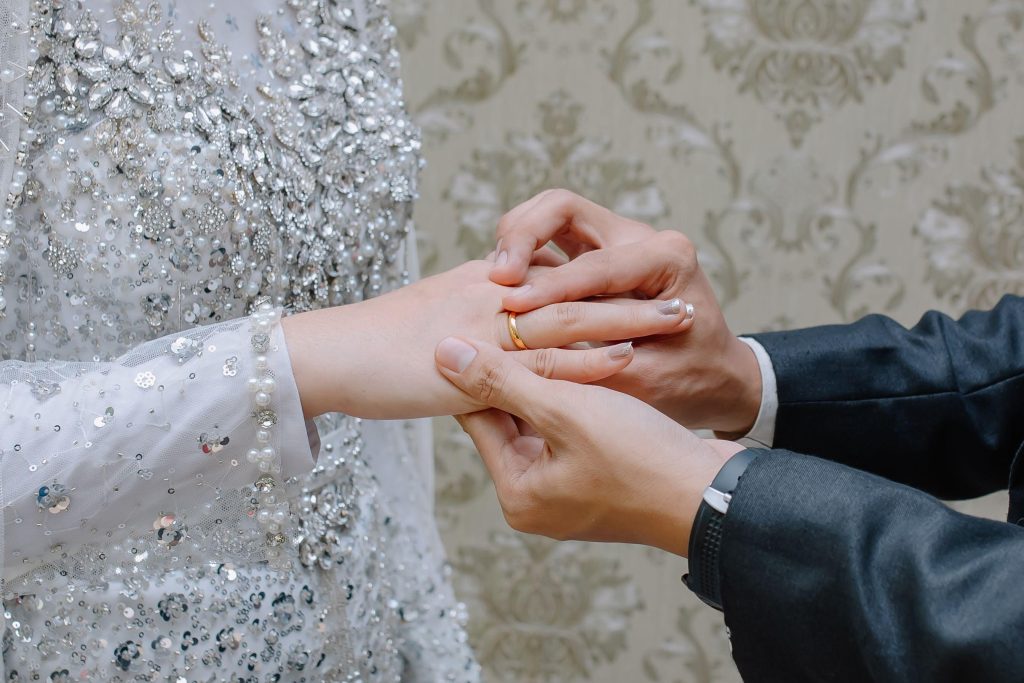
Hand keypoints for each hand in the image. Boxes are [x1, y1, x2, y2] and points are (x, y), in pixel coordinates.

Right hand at [282, 260, 692, 418]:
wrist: (329, 353)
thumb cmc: (372, 346)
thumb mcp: (430, 326)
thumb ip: (469, 332)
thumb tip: (491, 344)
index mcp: (484, 283)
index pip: (557, 273)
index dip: (605, 278)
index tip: (647, 285)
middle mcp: (493, 294)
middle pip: (577, 288)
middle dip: (632, 292)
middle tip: (683, 297)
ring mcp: (488, 325)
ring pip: (572, 317)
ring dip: (627, 318)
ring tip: (677, 320)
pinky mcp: (479, 362)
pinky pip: (543, 359)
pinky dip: (588, 358)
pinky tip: (626, 358)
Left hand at [435, 337, 744, 554]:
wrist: (717, 495)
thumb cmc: (640, 458)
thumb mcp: (564, 410)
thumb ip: (501, 380)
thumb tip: (442, 354)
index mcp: (518, 493)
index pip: (480, 416)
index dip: (479, 367)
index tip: (478, 323)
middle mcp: (539, 499)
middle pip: (513, 419)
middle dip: (521, 370)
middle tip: (516, 317)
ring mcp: (573, 491)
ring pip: (549, 419)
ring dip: (554, 377)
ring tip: (552, 326)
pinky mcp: (604, 479)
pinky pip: (579, 429)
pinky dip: (581, 395)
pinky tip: (587, 354)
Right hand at [488, 190, 761, 435]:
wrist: (719, 378)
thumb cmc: (691, 383)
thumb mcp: (645, 382)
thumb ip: (592, 367)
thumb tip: (528, 366)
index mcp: (666, 259)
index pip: (593, 265)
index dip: (547, 287)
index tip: (511, 308)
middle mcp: (642, 238)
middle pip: (563, 208)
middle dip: (523, 235)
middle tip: (497, 276)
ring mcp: (619, 240)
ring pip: (552, 214)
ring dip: (517, 239)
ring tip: (493, 278)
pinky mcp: (598, 252)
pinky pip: (551, 238)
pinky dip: (523, 253)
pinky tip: (503, 284)